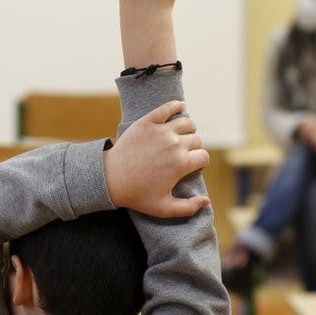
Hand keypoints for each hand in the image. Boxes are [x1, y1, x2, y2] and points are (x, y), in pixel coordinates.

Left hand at [104, 100, 210, 217]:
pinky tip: (180, 106)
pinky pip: (167, 108)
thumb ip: (187, 208)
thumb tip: (206, 201)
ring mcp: (161, 131)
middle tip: (183, 154)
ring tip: (182, 136)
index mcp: (181, 164)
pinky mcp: (147, 122)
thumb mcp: (163, 208)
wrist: (110, 179)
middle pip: (196, 140)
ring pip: (187, 123)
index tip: (192, 166)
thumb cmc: (136, 195)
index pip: (204, 157)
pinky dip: (176, 106)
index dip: (200, 163)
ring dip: (188, 130)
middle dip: (194, 148)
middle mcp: (174, 144)